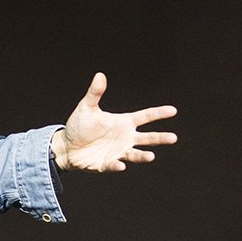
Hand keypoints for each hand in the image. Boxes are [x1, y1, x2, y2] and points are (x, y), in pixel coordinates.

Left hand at [50, 73, 176, 172]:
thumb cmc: (79, 126)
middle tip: (173, 138)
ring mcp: (118, 151)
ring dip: (143, 156)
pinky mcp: (107, 164)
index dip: (159, 113)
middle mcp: (125, 138)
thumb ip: (95, 93)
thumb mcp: (87, 108)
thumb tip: (100, 75)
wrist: (67, 146)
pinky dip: (118, 165)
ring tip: (151, 156)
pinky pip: (114, 165)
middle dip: (160, 138)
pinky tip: (121, 165)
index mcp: (124, 122)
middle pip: (147, 138)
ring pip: (136, 154)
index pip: (145, 117)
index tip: (173, 110)